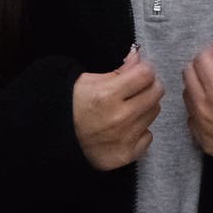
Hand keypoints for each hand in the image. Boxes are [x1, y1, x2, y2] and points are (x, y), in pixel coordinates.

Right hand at [72, 44, 164, 170]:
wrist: (55, 140)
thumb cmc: (70, 107)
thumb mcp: (87, 81)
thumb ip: (118, 70)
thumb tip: (138, 57)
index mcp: (107, 94)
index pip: (146, 74)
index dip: (144, 69)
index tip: (139, 72)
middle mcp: (120, 117)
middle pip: (156, 93)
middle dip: (149, 86)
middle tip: (137, 88)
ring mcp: (125, 138)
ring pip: (153, 113)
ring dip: (144, 107)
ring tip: (127, 108)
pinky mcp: (126, 155)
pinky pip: (147, 136)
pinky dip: (140, 131)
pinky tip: (125, 128)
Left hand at [182, 31, 212, 165]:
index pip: (200, 58)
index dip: (211, 53)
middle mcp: (204, 106)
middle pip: (188, 73)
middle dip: (201, 67)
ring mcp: (200, 124)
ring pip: (187, 94)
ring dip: (197, 87)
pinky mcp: (200, 138)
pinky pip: (190, 116)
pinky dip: (198, 109)